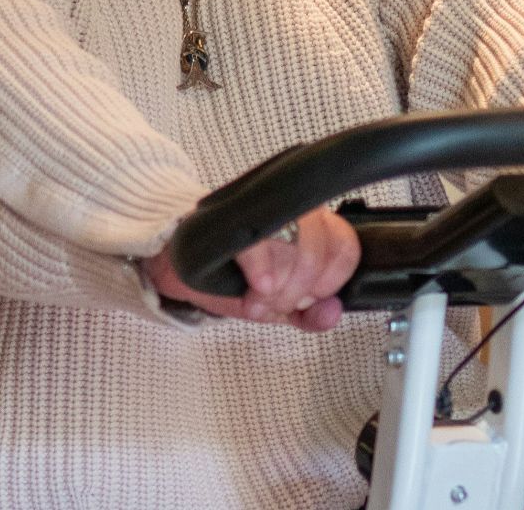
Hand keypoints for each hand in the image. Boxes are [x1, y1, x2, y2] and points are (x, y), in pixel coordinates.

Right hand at [142, 207, 360, 331]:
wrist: (178, 262)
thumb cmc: (231, 276)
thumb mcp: (276, 303)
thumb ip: (309, 315)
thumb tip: (331, 313)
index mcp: (312, 227)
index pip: (345, 245)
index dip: (331, 279)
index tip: (311, 297)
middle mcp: (290, 210)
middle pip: (319, 245)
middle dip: (298, 289)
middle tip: (275, 302)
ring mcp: (262, 208)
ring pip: (293, 241)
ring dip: (278, 285)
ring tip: (257, 299)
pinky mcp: (231, 212)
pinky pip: (259, 237)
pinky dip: (262, 268)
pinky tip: (257, 286)